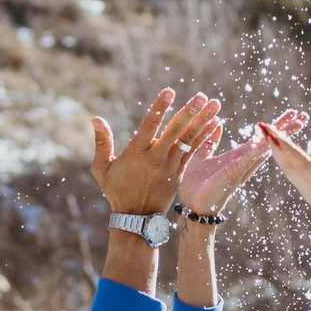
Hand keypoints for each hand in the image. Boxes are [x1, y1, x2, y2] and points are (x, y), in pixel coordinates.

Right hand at [91, 90, 219, 217]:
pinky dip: (204, 137)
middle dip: (189, 113)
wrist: (136, 218)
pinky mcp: (179, 173)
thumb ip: (102, 142)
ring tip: (214, 104)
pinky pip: (193, 152)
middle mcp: (156, 159)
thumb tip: (95, 118)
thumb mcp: (102, 169)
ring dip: (202, 121)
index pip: (150, 126)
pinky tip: (214, 123)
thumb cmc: (116, 191)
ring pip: (188, 140)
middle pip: (175, 132)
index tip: (170, 91)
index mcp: (137, 154)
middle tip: (201, 96)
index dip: (160, 107)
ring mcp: (170, 166)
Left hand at [181, 108, 307, 215]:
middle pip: (271, 142)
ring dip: (281, 135)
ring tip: (296, 122)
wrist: (191, 205)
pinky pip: (250, 158)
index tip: (291, 114)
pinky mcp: (235, 172)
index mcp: (238, 157)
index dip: (276, 127)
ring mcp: (242, 167)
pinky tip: (273, 139)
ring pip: (266, 148)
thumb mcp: (202, 156)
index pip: (262, 138)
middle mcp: (245, 162)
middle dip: (287, 129)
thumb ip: (210, 142)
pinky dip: (261, 148)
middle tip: (302, 116)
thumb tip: (217, 124)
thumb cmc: (195, 185)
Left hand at [264, 124, 310, 242]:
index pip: (303, 164)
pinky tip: (280, 151)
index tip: (272, 134)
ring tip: (268, 133)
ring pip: (289, 171)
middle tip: (262, 125)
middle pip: (290, 166)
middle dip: (275, 145)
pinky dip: (284, 161)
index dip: (286, 148)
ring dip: (277, 152)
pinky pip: (293, 176)